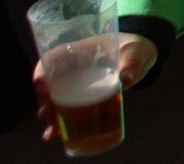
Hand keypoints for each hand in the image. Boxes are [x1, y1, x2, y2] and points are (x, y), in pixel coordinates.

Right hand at [34, 32, 156, 144]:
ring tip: (52, 129)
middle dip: (46, 99)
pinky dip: (60, 122)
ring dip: (51, 113)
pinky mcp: (84, 98)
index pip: (54, 57)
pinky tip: (55, 135)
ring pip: (56, 98)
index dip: (43, 70)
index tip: (41, 85)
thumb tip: (127, 78)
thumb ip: (132, 62)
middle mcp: (74, 67)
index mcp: (82, 50)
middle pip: (51, 82)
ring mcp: (78, 83)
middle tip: (48, 114)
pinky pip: (68, 109)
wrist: (142, 59)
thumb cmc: (135, 49)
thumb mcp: (136, 52)